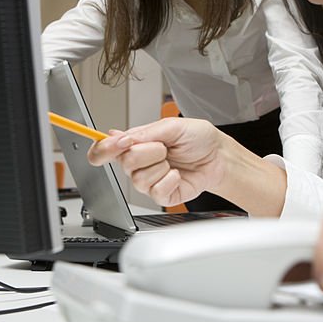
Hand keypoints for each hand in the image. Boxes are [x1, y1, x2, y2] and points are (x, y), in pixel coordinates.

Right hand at [88, 118, 227, 206]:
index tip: (118, 143)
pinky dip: (170, 180)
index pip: (105, 149)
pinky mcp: (161, 195)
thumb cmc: (198, 138)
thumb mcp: (171, 126)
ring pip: (139, 179)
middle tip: (164, 147)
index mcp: (137, 143)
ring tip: (173, 160)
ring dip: (161, 166)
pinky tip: (178, 174)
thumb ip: (143, 133)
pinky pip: (155, 192)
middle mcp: (139, 163)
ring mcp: (149, 180)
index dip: (104, 148)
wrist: (219, 157)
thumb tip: (117, 136)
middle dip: (148, 151)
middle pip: (124, 163)